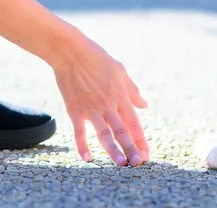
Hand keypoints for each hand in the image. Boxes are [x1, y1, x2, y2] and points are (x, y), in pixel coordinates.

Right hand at [51, 35, 149, 165]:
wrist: (70, 51)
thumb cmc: (97, 58)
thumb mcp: (120, 71)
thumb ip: (132, 91)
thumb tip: (144, 105)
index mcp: (121, 96)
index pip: (134, 124)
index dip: (141, 140)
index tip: (146, 155)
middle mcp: (108, 105)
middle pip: (122, 132)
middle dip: (131, 149)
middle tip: (138, 164)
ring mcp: (91, 109)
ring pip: (104, 135)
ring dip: (113, 151)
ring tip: (120, 164)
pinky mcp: (75, 110)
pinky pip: (79, 131)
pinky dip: (83, 145)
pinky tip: (87, 158)